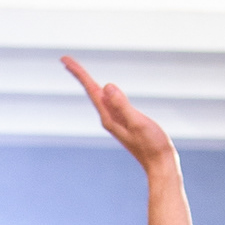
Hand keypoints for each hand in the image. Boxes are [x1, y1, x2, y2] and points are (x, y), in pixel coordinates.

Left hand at [61, 56, 176, 174]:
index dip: (79, 73)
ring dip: (88, 82)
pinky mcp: (124, 122)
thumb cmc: (152, 145)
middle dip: (79, 75)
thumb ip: (122, 105)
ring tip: (78, 70)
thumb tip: (107, 86)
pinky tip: (102, 90)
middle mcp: (108, 118)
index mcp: (109, 117)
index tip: (65, 60)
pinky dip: (102, 91)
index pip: (91, 89)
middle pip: (91, 91)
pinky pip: (109, 102)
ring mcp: (116, 120)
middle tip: (64, 59)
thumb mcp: (137, 122)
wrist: (160, 164)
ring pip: (98, 96)